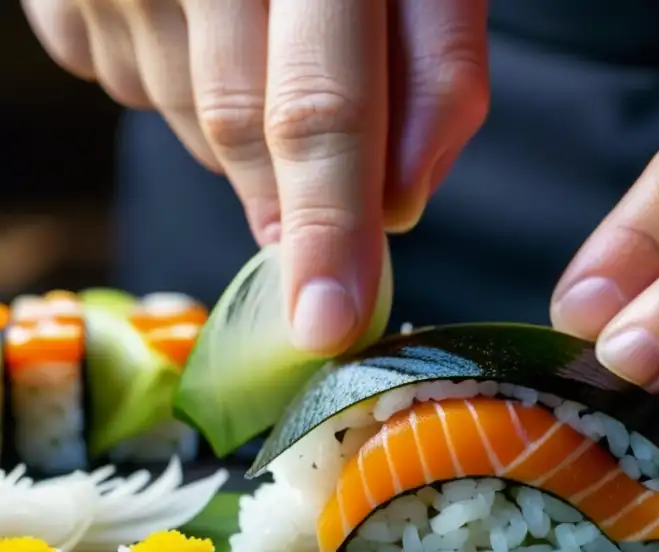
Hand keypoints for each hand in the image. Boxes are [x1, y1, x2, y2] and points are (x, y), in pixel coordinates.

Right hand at [22, 0, 488, 352]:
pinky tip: (207, 30)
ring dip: (247, 137)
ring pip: (192, 123)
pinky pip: (132, 87)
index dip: (327, 225)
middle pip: (242, 130)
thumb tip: (404, 203)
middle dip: (293, 203)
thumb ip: (435, 66)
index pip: (317, 106)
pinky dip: (184, 92)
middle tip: (325, 233)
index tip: (328, 323)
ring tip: (270, 56)